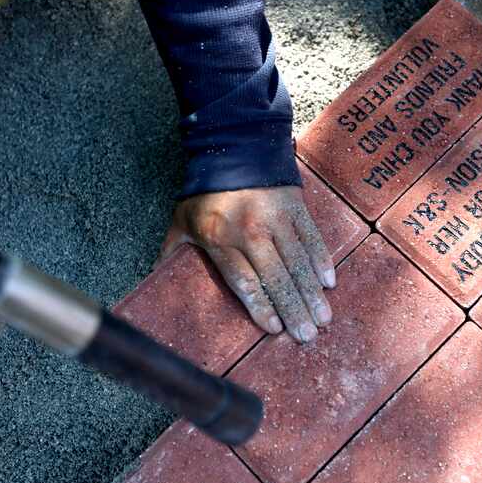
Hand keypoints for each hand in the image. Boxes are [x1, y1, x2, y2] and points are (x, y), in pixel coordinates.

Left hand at [157, 186, 335, 341]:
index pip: (244, 281)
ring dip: (312, 293)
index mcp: (220, 238)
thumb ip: (171, 253)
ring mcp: (276, 218)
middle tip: (307, 336)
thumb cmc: (204, 192)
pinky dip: (321, 260)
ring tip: (322, 318)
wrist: (233, 146)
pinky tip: (329, 282)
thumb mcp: (181, 221)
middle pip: (276, 278)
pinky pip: (312, 238)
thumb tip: (153, 281)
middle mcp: (251, 230)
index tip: (274, 329)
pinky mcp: (295, 206)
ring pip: (298, 262)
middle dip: (293, 310)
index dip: (260, 307)